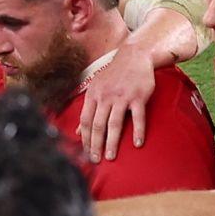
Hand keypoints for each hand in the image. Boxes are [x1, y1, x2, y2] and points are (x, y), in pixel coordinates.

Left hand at [80, 45, 158, 161]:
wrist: (134, 55)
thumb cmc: (114, 74)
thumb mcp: (96, 88)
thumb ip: (87, 109)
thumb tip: (76, 131)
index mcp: (93, 95)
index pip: (85, 121)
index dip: (84, 139)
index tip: (86, 153)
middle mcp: (106, 96)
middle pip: (97, 125)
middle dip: (95, 145)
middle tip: (95, 160)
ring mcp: (122, 96)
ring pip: (114, 123)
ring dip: (112, 142)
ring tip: (111, 157)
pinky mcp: (138, 96)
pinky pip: (138, 117)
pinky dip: (137, 131)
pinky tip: (137, 143)